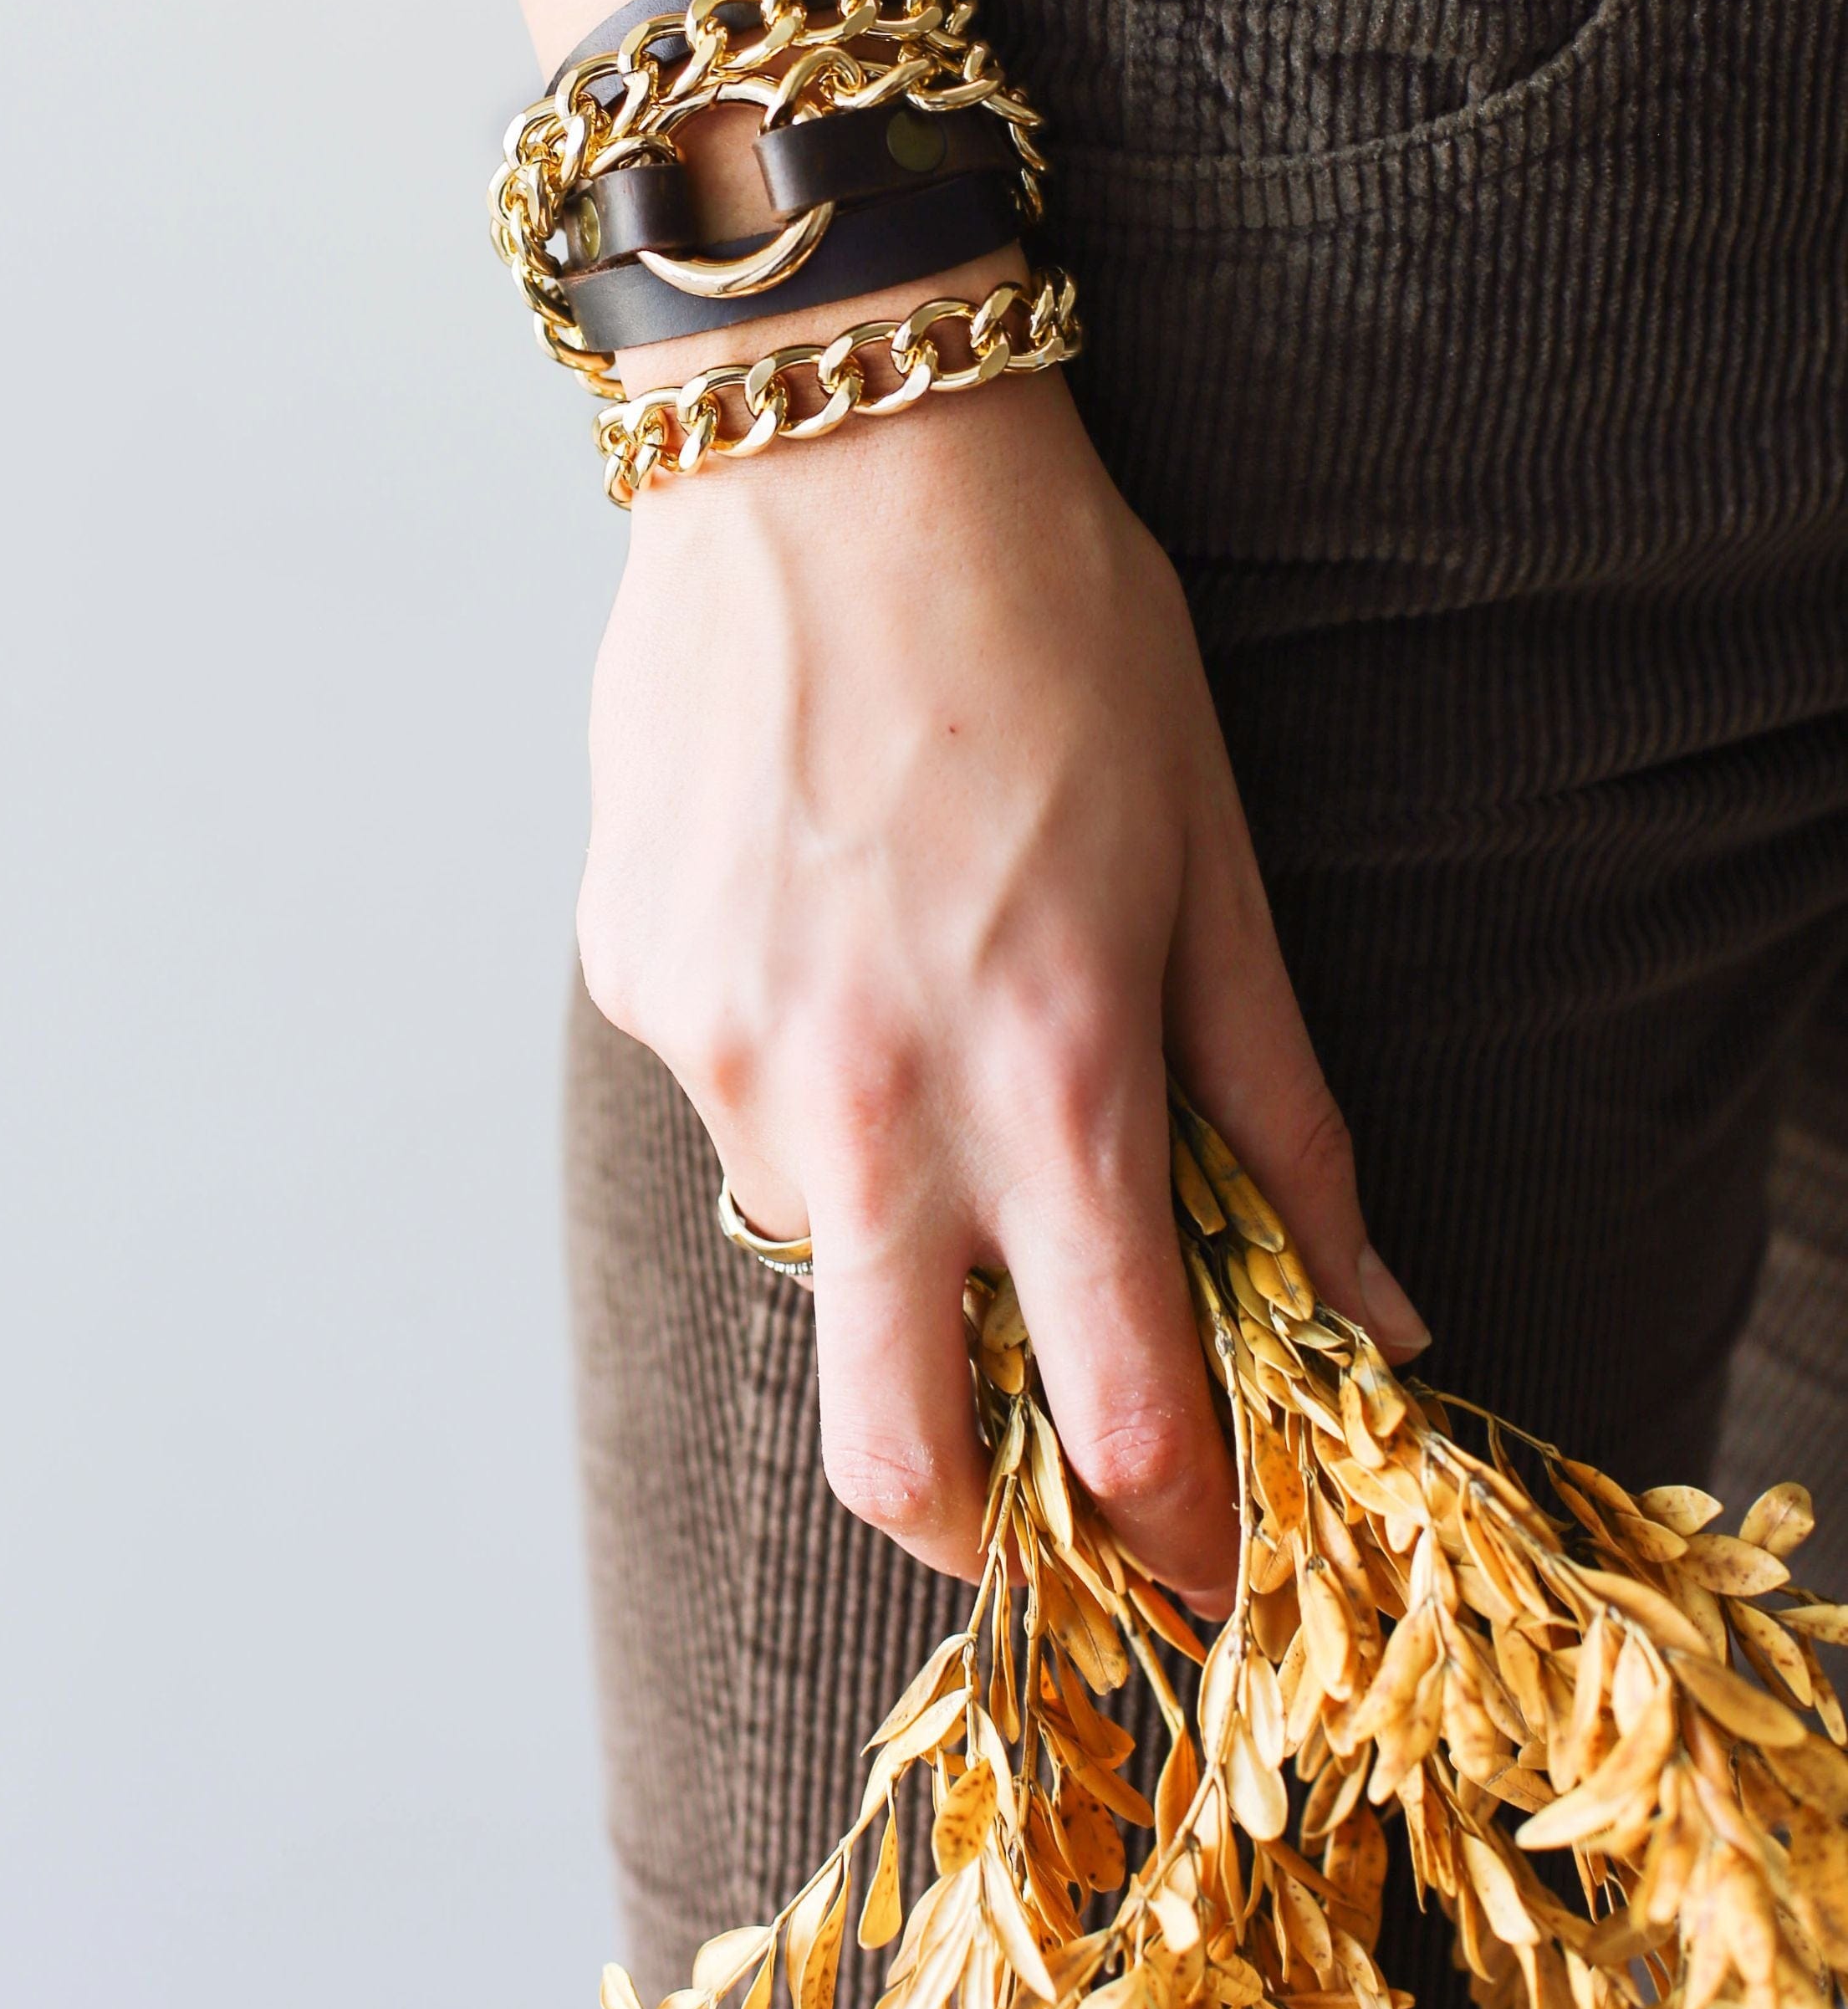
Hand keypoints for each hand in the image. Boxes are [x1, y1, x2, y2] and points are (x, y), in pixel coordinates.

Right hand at [578, 348, 1429, 1601]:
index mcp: (1044, 1078)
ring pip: (808, 1240)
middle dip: (975, 1520)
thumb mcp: (1215, 862)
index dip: (1178, 1529)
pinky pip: (728, 1094)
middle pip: (892, 1453)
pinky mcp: (632, 980)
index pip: (1116, 1414)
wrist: (837, 446)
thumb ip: (1283, 1113)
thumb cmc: (1058, 631)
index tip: (1202, 1562)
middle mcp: (862, 1102)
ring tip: (931, 1010)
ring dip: (889, 1211)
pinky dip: (796, 1063)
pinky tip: (833, 911)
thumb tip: (1375, 1312)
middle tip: (1035, 1468)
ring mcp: (721, 1048)